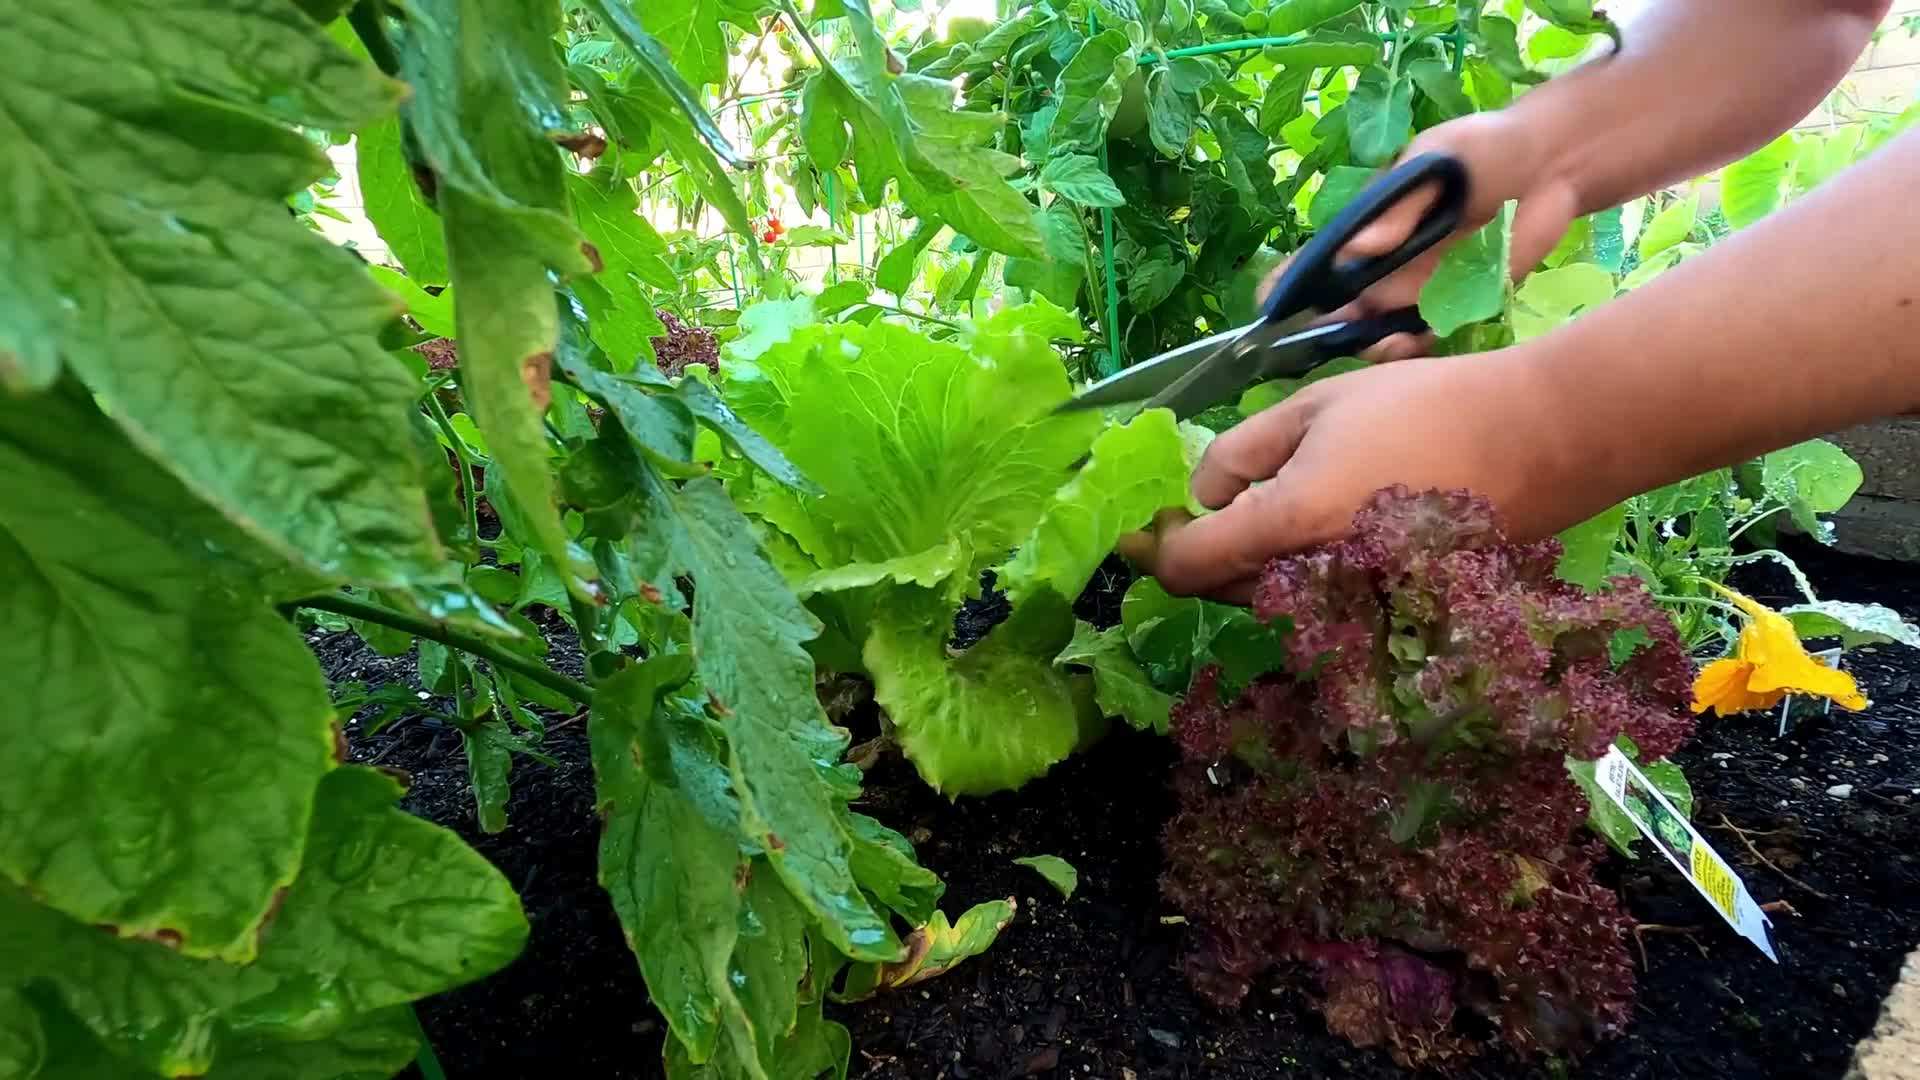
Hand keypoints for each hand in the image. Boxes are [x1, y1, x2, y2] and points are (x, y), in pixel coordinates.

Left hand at [1125, 347, 1609, 600]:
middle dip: (1200, 551)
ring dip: (1251, 565)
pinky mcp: (1391, 613)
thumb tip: (1204, 493)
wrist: (1540, 441)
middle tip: (1202, 503)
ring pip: (1270, 600)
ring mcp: (1357, 607)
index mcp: (1287, 525)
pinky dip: (1301, 575)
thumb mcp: (1315, 405)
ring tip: (1266, 505)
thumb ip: (1242, 452)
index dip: (1152, 548)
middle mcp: (1316, 583)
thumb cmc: (1424, 407)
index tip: (1140, 525)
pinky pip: (1319, 604)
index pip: (1186, 567)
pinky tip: (1324, 525)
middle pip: (1222, 589)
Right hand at [1268, 110, 1581, 361]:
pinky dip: (1415, 348)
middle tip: (1334, 336)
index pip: (1314, 263)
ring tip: (1381, 344)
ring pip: (1378, 333)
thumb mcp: (1432, 160)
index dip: (1287, 287)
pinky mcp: (1460, 305)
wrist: (1552, 161)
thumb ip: (1398, 206)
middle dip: (1326, 332)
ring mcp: (1420, 292)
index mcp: (1367, 230)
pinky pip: (1428, 338)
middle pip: (1339, 312)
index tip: (1272, 309)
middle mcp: (1384, 268)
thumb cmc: (1482, 147)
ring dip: (1371, 347)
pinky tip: (1411, 343)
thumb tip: (1358, 248)